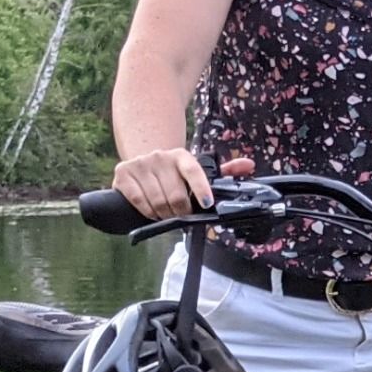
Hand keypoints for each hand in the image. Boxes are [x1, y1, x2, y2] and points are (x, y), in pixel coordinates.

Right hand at [112, 146, 237, 218]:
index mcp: (182, 156)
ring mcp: (141, 164)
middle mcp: (161, 156)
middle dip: (181, 212)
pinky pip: (139, 201)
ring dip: (165, 214)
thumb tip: (248, 164)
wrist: (143, 160)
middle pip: (176, 195)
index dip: (202, 189)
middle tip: (182, 216)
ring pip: (158, 201)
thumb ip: (223, 170)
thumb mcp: (197, 169)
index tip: (207, 204)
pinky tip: (152, 211)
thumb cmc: (175, 172)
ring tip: (167, 213)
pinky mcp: (123, 174)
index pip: (194, 172)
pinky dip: (148, 212)